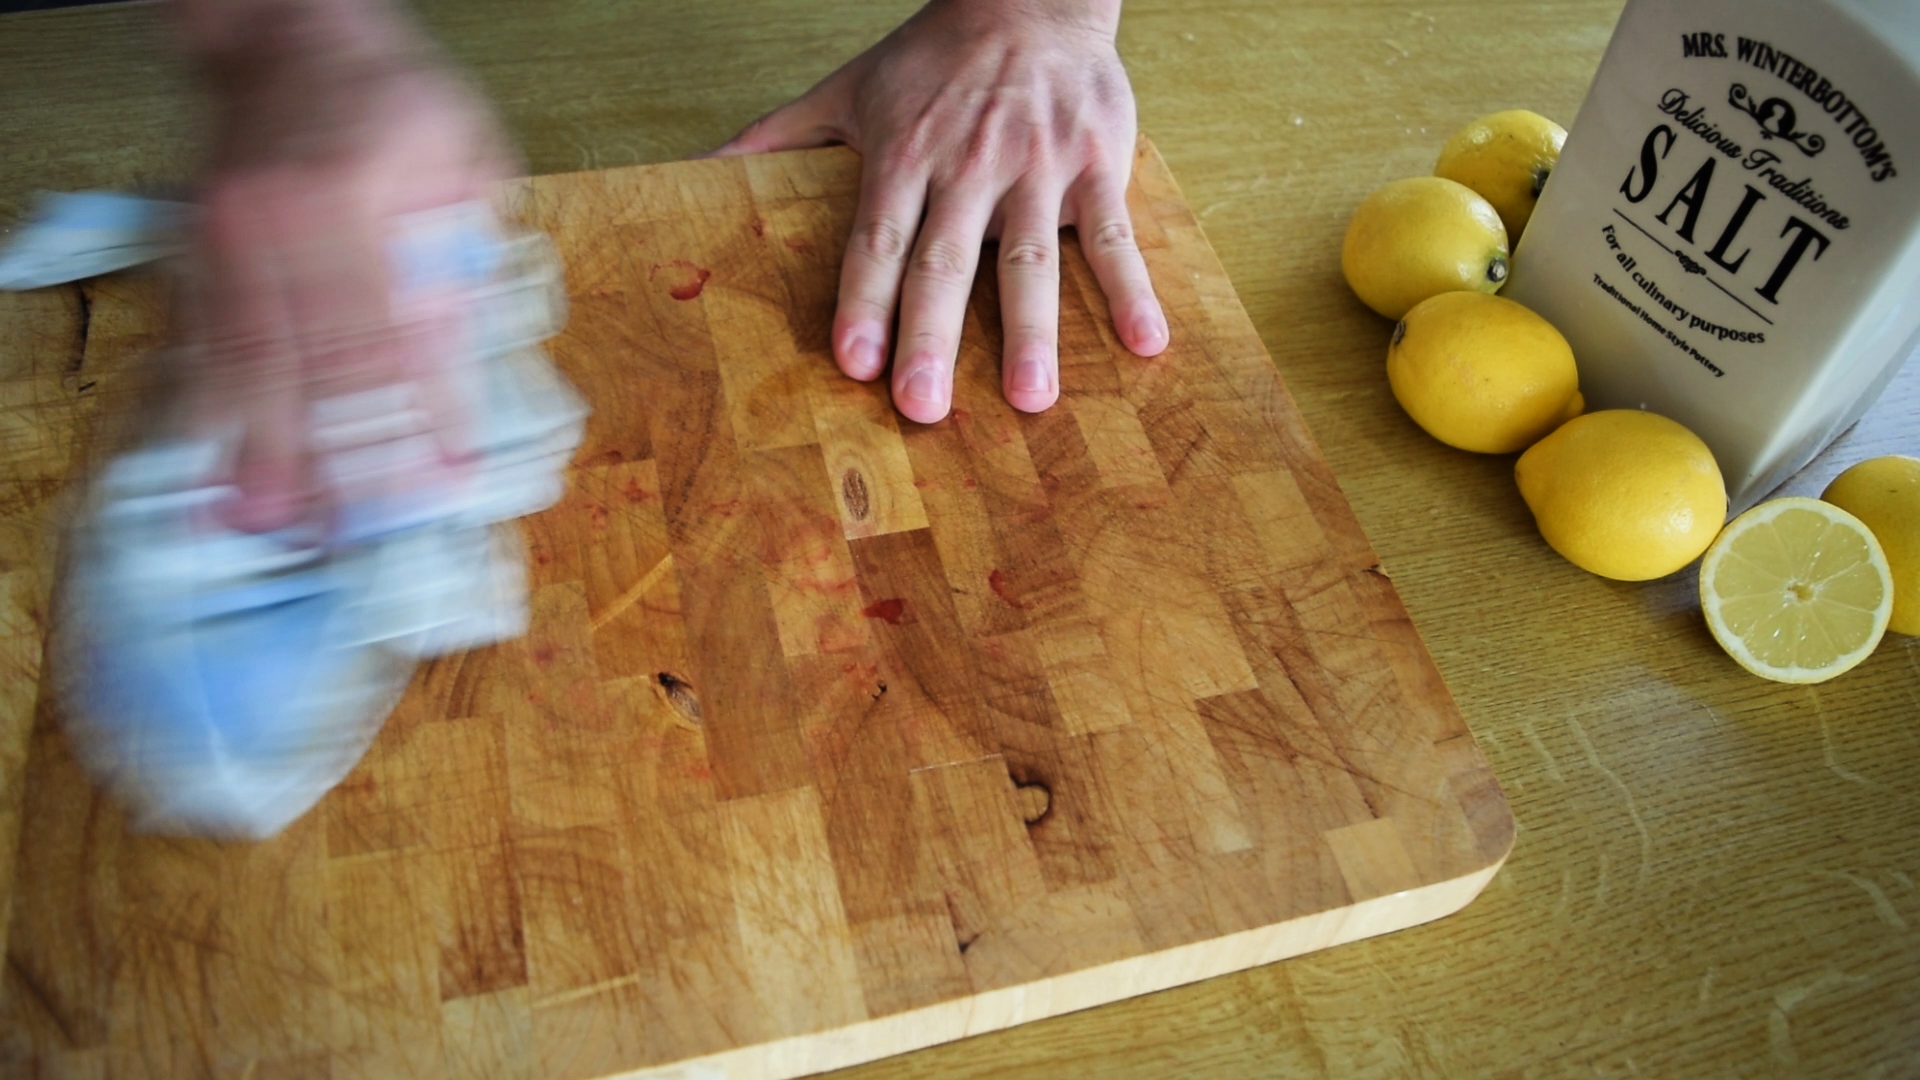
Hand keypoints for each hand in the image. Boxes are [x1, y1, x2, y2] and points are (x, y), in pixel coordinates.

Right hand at [173, 0, 512, 530]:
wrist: (286, 34)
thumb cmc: (390, 98)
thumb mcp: (464, 161)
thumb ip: (467, 259)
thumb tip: (467, 365)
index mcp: (361, 194)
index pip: (396, 331)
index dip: (424, 414)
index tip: (449, 476)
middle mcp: (283, 219)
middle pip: (313, 362)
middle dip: (337, 456)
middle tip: (353, 531)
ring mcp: (228, 235)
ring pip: (247, 362)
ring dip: (264, 449)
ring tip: (274, 521)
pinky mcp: (196, 248)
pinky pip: (203, 339)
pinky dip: (214, 403)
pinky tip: (221, 454)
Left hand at [711, 0, 1167, 423]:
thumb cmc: (935, 57)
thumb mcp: (848, 89)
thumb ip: (776, 138)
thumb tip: (696, 170)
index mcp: (905, 153)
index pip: (878, 239)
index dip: (864, 301)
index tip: (854, 364)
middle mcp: (969, 164)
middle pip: (946, 262)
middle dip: (933, 336)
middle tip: (925, 407)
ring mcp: (1038, 167)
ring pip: (1031, 259)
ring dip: (1034, 332)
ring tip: (1031, 398)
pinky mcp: (1097, 164)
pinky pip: (1114, 236)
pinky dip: (1132, 290)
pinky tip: (1144, 344)